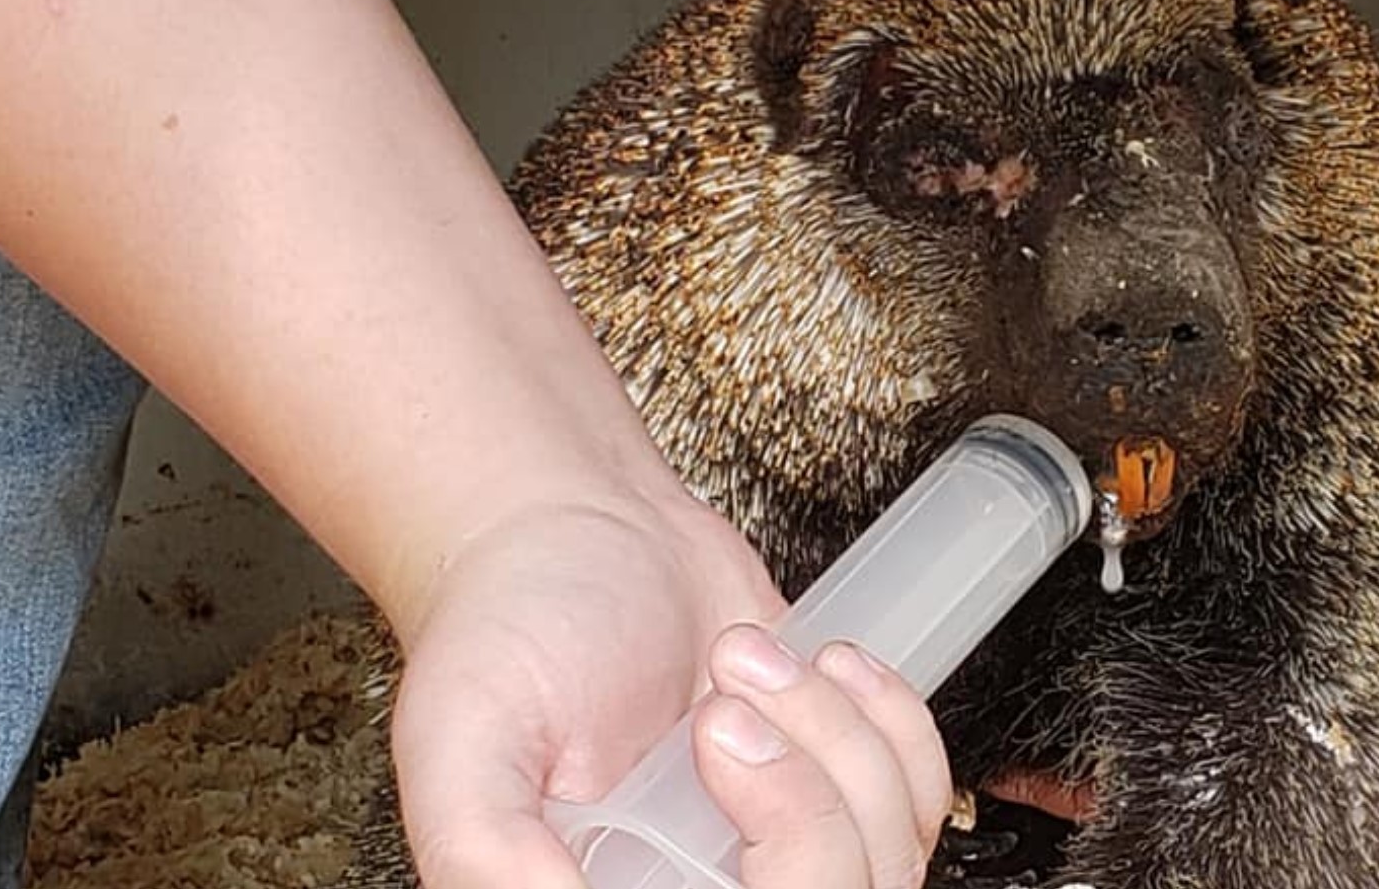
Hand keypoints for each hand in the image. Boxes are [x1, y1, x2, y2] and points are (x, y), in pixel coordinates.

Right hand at [387, 497, 951, 888]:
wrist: (578, 526)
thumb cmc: (505, 628)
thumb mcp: (459, 740)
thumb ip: (487, 853)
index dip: (774, 873)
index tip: (716, 754)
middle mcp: (702, 886)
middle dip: (800, 801)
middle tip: (723, 705)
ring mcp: (778, 848)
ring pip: (885, 859)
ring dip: (839, 742)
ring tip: (747, 661)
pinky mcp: (836, 787)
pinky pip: (919, 800)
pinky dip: (894, 726)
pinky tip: (827, 668)